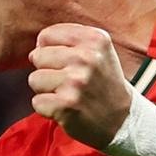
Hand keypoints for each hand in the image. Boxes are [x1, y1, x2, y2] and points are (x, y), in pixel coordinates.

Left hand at [28, 23, 132, 150]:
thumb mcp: (97, 50)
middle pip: (37, 56)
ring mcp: (76, 82)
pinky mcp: (66, 105)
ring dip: (46, 90)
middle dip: (47, 70)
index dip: (49, 50)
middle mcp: (87, 58)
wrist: (121, 119)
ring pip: (34, 79)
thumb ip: (69, 38)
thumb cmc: (102, 82)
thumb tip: (36, 46)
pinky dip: (47, 108)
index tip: (66, 63)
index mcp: (95, 39)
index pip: (47, 36)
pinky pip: (37, 102)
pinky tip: (66, 109)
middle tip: (69, 82)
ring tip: (67, 94)